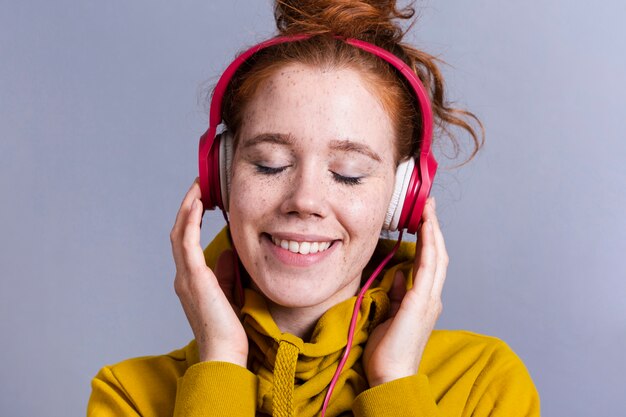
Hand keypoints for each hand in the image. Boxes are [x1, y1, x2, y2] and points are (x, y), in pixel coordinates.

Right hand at [170, 178, 247, 366]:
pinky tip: (199, 204)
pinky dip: (190, 220)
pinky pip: (187, 242)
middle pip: (180, 232)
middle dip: (189, 206)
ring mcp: (186, 277)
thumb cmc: (228, 330)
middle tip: (200, 184)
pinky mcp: (194, 278)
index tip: (204, 197)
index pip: (188, 241)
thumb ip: (226, 273)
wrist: (224, 354)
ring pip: (180, 233)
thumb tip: (228, 252)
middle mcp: (184, 276)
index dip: (192, 217)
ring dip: (188, 207)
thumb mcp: (230, 294)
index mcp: (192, 280)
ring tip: (198, 186)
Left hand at [362, 197, 447, 386]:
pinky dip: (428, 246)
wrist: (390, 376)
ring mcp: (428, 299)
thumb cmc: (388, 351)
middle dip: (433, 227)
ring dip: (433, 230)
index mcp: (424, 300)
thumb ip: (397, 294)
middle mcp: (431, 297)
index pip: (429, 262)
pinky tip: (425, 229)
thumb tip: (399, 274)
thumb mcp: (390, 315)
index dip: (429, 239)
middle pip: (437, 255)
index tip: (423, 218)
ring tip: (428, 209)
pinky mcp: (420, 302)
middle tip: (428, 204)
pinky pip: (427, 267)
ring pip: (436, 257)